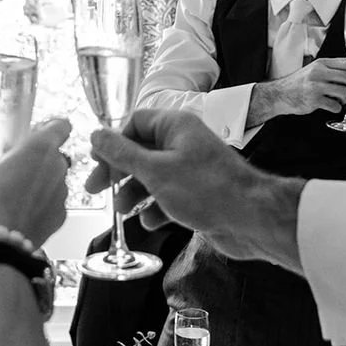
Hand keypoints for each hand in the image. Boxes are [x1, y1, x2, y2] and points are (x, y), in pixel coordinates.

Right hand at [0, 118, 72, 246]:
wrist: (1, 242)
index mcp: (40, 148)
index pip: (61, 125)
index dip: (51, 128)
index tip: (36, 135)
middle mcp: (58, 166)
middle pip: (54, 154)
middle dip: (38, 159)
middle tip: (15, 168)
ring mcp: (63, 193)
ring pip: (55, 179)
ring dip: (41, 182)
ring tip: (16, 193)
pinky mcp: (62, 215)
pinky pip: (54, 202)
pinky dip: (42, 204)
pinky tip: (23, 211)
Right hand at [86, 109, 304, 268]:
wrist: (251, 220)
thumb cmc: (205, 189)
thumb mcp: (154, 171)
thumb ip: (121, 153)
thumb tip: (96, 134)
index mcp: (175, 127)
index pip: (135, 123)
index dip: (113, 141)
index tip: (95, 162)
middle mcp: (184, 144)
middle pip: (140, 151)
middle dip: (118, 172)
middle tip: (95, 190)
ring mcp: (192, 170)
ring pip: (153, 176)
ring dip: (135, 193)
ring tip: (123, 210)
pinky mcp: (199, 194)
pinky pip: (169, 196)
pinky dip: (156, 208)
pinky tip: (149, 222)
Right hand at [249, 58, 345, 122]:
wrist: (280, 94)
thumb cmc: (299, 83)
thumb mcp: (315, 69)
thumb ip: (332, 70)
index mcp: (322, 63)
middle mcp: (319, 73)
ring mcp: (316, 86)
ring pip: (345, 92)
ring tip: (340, 100)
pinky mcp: (313, 100)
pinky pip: (335, 106)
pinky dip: (337, 108)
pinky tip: (330, 105)